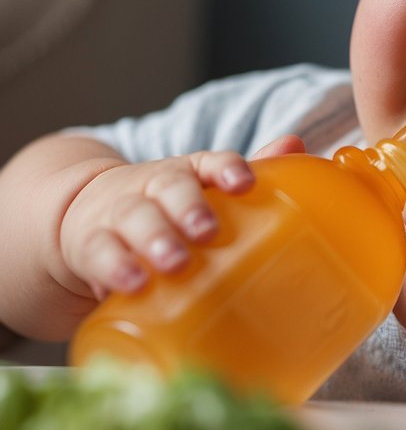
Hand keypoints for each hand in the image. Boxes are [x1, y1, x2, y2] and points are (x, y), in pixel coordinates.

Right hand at [59, 135, 306, 299]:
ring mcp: (120, 212)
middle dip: (189, 208)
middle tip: (207, 231)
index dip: (227, 169)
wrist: (86, 211)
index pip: (210, 161)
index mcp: (188, 172)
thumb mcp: (202, 189)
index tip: (244, 183)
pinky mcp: (91, 243)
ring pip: (134, 218)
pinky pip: (99, 251)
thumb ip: (242, 175)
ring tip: (174, 263)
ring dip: (154, 239)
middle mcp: (153, 186)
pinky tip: (130, 284)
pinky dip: (114, 267)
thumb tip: (295, 145)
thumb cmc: (166, 206)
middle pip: (170, 189)